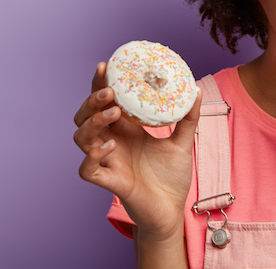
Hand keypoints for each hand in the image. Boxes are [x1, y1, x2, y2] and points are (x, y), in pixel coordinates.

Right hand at [73, 62, 200, 239]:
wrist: (173, 210)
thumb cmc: (172, 177)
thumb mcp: (183, 142)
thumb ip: (188, 118)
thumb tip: (195, 90)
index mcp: (124, 130)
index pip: (104, 102)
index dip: (100, 84)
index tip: (105, 66)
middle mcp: (111, 143)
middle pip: (85, 116)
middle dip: (92, 100)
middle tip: (110, 92)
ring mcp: (107, 162)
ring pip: (81, 138)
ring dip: (93, 123)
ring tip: (113, 114)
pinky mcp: (109, 182)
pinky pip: (87, 169)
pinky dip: (92, 156)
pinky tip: (110, 146)